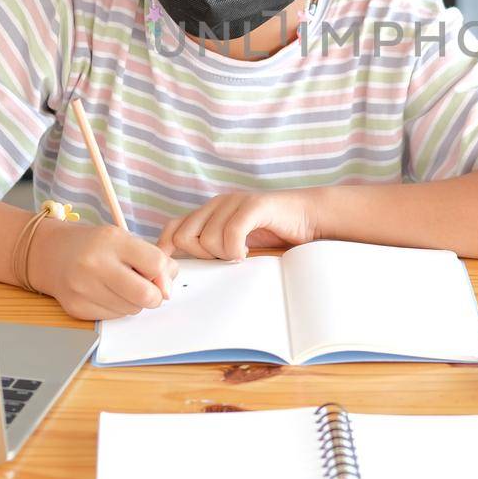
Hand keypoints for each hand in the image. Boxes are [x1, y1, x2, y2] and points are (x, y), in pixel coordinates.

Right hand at [30, 219, 178, 320]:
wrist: (52, 254)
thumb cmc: (95, 246)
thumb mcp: (125, 240)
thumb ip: (154, 259)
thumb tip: (168, 290)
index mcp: (112, 240)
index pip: (156, 264)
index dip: (164, 274)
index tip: (158, 274)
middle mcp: (95, 264)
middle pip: (145, 295)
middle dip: (154, 296)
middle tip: (148, 289)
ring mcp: (83, 288)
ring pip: (132, 310)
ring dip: (134, 302)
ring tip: (121, 287)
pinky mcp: (77, 308)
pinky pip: (114, 317)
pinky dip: (117, 308)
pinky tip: (106, 294)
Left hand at [157, 189, 319, 260]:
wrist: (308, 217)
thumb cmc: (271, 234)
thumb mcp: (233, 245)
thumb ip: (210, 250)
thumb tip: (179, 274)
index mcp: (208, 213)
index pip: (171, 230)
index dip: (168, 253)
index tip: (178, 276)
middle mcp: (216, 204)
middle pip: (184, 237)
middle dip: (202, 256)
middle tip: (224, 259)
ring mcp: (234, 202)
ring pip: (207, 238)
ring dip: (224, 254)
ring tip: (240, 254)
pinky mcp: (253, 205)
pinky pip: (231, 232)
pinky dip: (236, 249)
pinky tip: (246, 252)